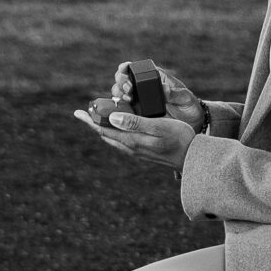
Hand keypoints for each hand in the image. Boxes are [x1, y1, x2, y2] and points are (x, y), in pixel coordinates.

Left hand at [73, 109, 197, 173]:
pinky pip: (122, 140)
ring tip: (99, 117)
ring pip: (114, 138)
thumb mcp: (158, 126)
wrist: (192, 157)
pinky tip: (119, 125)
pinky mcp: (143, 151)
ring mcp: (137, 150)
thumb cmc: (179, 138)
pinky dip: (115, 130)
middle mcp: (131, 147)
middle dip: (95, 123)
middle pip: (106, 134)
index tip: (78, 112)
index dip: (90, 120)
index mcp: (132, 140)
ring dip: (104, 127)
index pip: (104, 129)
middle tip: (86, 112)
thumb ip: (135, 122)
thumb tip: (112, 118)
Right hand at [112, 62, 207, 132]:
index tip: (125, 69)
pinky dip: (119, 108)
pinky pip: (123, 110)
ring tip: (127, 98)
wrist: (191, 123)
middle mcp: (143, 88)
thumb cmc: (189, 105)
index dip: (126, 67)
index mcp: (154, 77)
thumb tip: (164, 88)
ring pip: (120, 93)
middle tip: (128, 89)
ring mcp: (139, 101)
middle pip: (123, 80)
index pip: (135, 68)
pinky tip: (123, 110)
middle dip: (121, 82)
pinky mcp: (137, 114)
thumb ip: (175, 93)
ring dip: (119, 94)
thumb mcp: (185, 98)